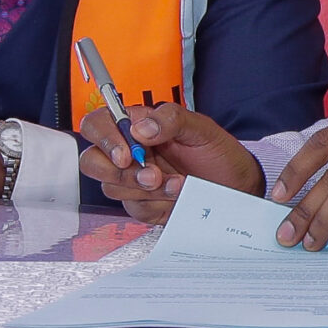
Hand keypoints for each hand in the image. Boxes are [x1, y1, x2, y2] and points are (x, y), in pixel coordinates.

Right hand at [77, 101, 261, 222]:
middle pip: (92, 161)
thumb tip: (139, 128)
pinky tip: (177, 196)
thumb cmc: (216, 152)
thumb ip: (170, 119)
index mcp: (137, 125)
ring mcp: (131, 180)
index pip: (97, 125)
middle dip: (122, 172)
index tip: (127, 154)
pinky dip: (157, 203)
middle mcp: (128, 152)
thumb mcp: (200, 128)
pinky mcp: (141, 204)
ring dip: (147, 189)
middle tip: (152, 176)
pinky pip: (133, 208)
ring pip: (112, 187)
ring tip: (178, 183)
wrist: (235, 185)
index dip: (104, 139)